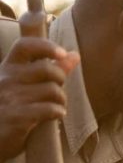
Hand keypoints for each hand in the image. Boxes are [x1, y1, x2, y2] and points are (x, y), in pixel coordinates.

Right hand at [0, 37, 78, 159]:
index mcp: (7, 68)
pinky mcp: (18, 116)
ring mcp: (11, 97)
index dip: (46, 46)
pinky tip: (56, 117)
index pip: (25, 46)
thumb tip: (74, 55)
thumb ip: (47, 70)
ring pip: (52, 90)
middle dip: (61, 80)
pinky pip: (49, 109)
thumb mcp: (22, 86)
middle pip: (46, 69)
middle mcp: (7, 79)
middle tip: (59, 93)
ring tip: (58, 107)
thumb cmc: (9, 110)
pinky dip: (58, 113)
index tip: (62, 53)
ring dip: (61, 100)